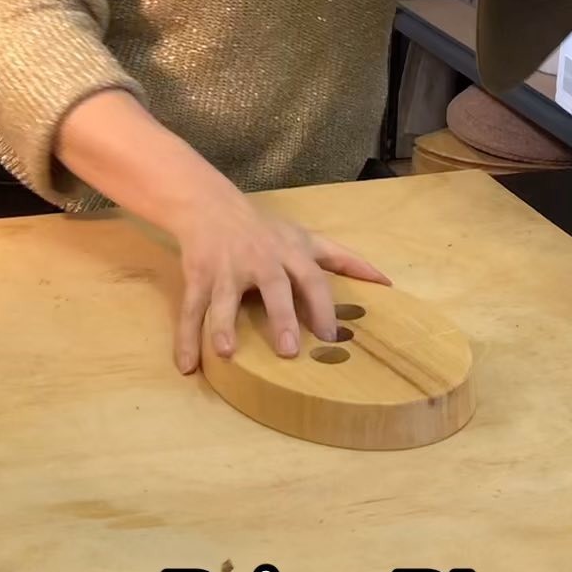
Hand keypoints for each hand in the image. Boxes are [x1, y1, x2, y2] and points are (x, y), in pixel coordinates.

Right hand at [167, 175, 390, 374]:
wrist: (209, 206)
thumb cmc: (266, 230)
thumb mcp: (306, 238)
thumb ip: (343, 259)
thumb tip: (385, 281)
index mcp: (290, 253)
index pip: (312, 279)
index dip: (323, 306)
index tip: (331, 336)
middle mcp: (260, 260)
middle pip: (273, 287)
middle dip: (281, 317)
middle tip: (289, 350)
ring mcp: (227, 269)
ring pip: (224, 298)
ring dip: (224, 325)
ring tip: (226, 352)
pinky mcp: (199, 276)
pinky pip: (191, 308)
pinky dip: (186, 337)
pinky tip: (187, 365)